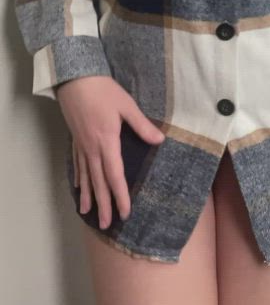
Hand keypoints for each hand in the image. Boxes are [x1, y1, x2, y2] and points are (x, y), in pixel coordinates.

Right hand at [56, 75, 164, 228]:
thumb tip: (159, 141)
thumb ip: (142, 125)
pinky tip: (79, 189)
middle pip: (99, 182)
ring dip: (89, 196)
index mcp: (107, 141)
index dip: (121, 195)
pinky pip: (77, 165)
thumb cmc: (103, 90)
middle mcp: (92, 148)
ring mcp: (81, 145)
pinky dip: (79, 179)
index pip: (115, 175)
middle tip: (108, 225)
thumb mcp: (126, 105)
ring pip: (86, 176)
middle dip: (104, 204)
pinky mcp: (75, 139)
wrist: (75, 79)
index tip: (125, 213)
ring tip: (89, 215)